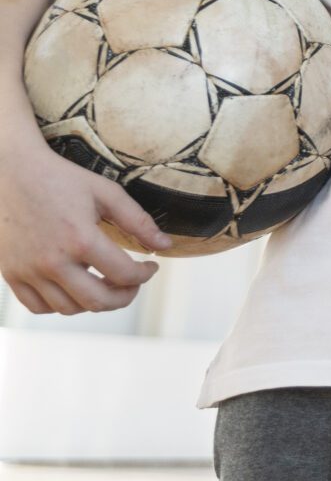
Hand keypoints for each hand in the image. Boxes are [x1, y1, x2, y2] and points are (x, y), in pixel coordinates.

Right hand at [0, 138, 163, 312]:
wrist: (9, 172)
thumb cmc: (60, 179)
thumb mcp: (105, 192)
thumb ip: (137, 221)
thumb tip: (165, 245)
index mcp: (80, 238)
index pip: (124, 275)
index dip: (145, 275)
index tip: (150, 267)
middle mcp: (52, 260)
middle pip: (98, 301)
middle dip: (125, 297)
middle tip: (132, 284)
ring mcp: (28, 270)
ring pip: (68, 308)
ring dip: (93, 302)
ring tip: (104, 283)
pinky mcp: (10, 273)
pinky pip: (38, 306)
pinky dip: (60, 305)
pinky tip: (73, 287)